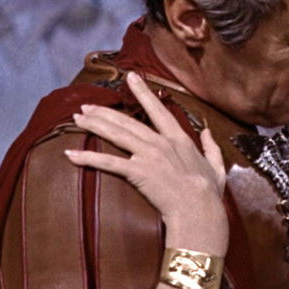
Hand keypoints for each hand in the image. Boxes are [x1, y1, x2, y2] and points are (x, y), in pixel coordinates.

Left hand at [65, 72, 228, 254]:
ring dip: (94, 125)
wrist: (200, 210)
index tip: (131, 77)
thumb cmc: (209, 195)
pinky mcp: (138, 171)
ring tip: (77, 119)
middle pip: (127, 121)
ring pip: (116, 134)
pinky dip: (88, 157)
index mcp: (179, 139)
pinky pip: (108, 162)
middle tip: (86, 105)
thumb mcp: (217, 168)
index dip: (143, 93)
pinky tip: (71, 154)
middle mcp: (161, 142)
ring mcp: (148, 155)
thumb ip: (212, 147)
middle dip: (104, 111)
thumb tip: (207, 132)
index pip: (158, 110)